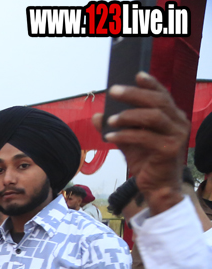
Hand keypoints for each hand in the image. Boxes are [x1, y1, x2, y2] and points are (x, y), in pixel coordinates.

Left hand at [94, 71, 188, 213]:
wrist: (157, 187)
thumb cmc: (146, 162)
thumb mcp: (128, 142)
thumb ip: (116, 127)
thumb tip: (96, 116)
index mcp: (172, 117)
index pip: (163, 95)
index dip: (151, 84)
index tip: (136, 75)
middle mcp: (178, 123)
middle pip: (157, 101)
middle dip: (134, 94)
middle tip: (113, 91)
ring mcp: (176, 136)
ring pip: (153, 116)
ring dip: (128, 115)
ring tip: (109, 120)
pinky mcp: (169, 150)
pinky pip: (145, 137)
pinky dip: (126, 134)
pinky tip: (110, 136)